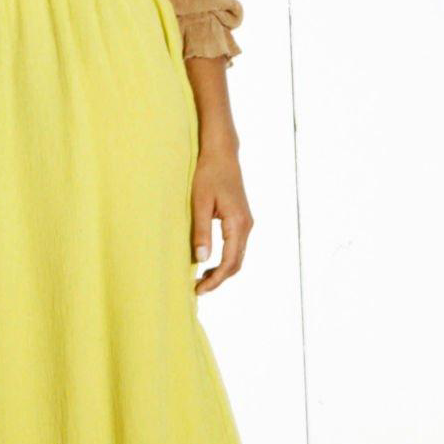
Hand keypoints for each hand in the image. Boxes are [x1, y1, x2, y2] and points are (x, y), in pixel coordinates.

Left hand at [191, 147, 250, 293]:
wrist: (222, 154)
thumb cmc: (208, 174)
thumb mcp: (199, 203)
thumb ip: (201, 231)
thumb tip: (202, 259)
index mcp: (238, 223)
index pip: (229, 262)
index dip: (215, 280)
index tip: (198, 290)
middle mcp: (246, 226)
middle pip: (236, 264)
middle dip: (218, 279)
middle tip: (197, 289)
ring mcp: (246, 223)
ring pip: (237, 256)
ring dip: (222, 270)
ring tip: (200, 278)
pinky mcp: (241, 220)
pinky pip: (236, 247)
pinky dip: (225, 259)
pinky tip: (209, 262)